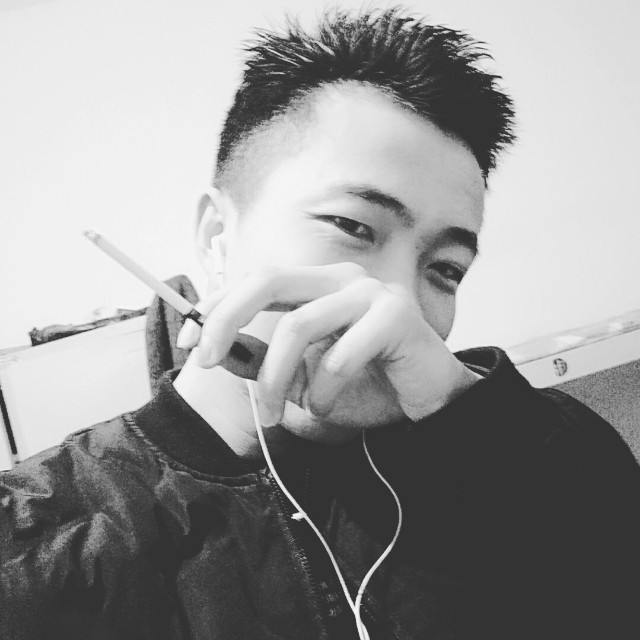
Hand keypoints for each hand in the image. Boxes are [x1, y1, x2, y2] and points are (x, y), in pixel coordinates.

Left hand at [178, 263, 477, 429]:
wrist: (429, 399)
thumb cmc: (367, 385)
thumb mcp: (305, 375)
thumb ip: (269, 360)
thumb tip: (220, 352)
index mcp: (320, 283)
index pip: (258, 279)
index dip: (217, 305)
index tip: (189, 340)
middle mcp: (343, 278)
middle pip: (268, 281)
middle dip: (227, 320)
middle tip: (205, 361)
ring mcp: (371, 292)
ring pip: (300, 326)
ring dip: (278, 378)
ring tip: (280, 412)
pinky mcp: (395, 315)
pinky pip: (340, 354)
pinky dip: (323, 389)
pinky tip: (327, 408)